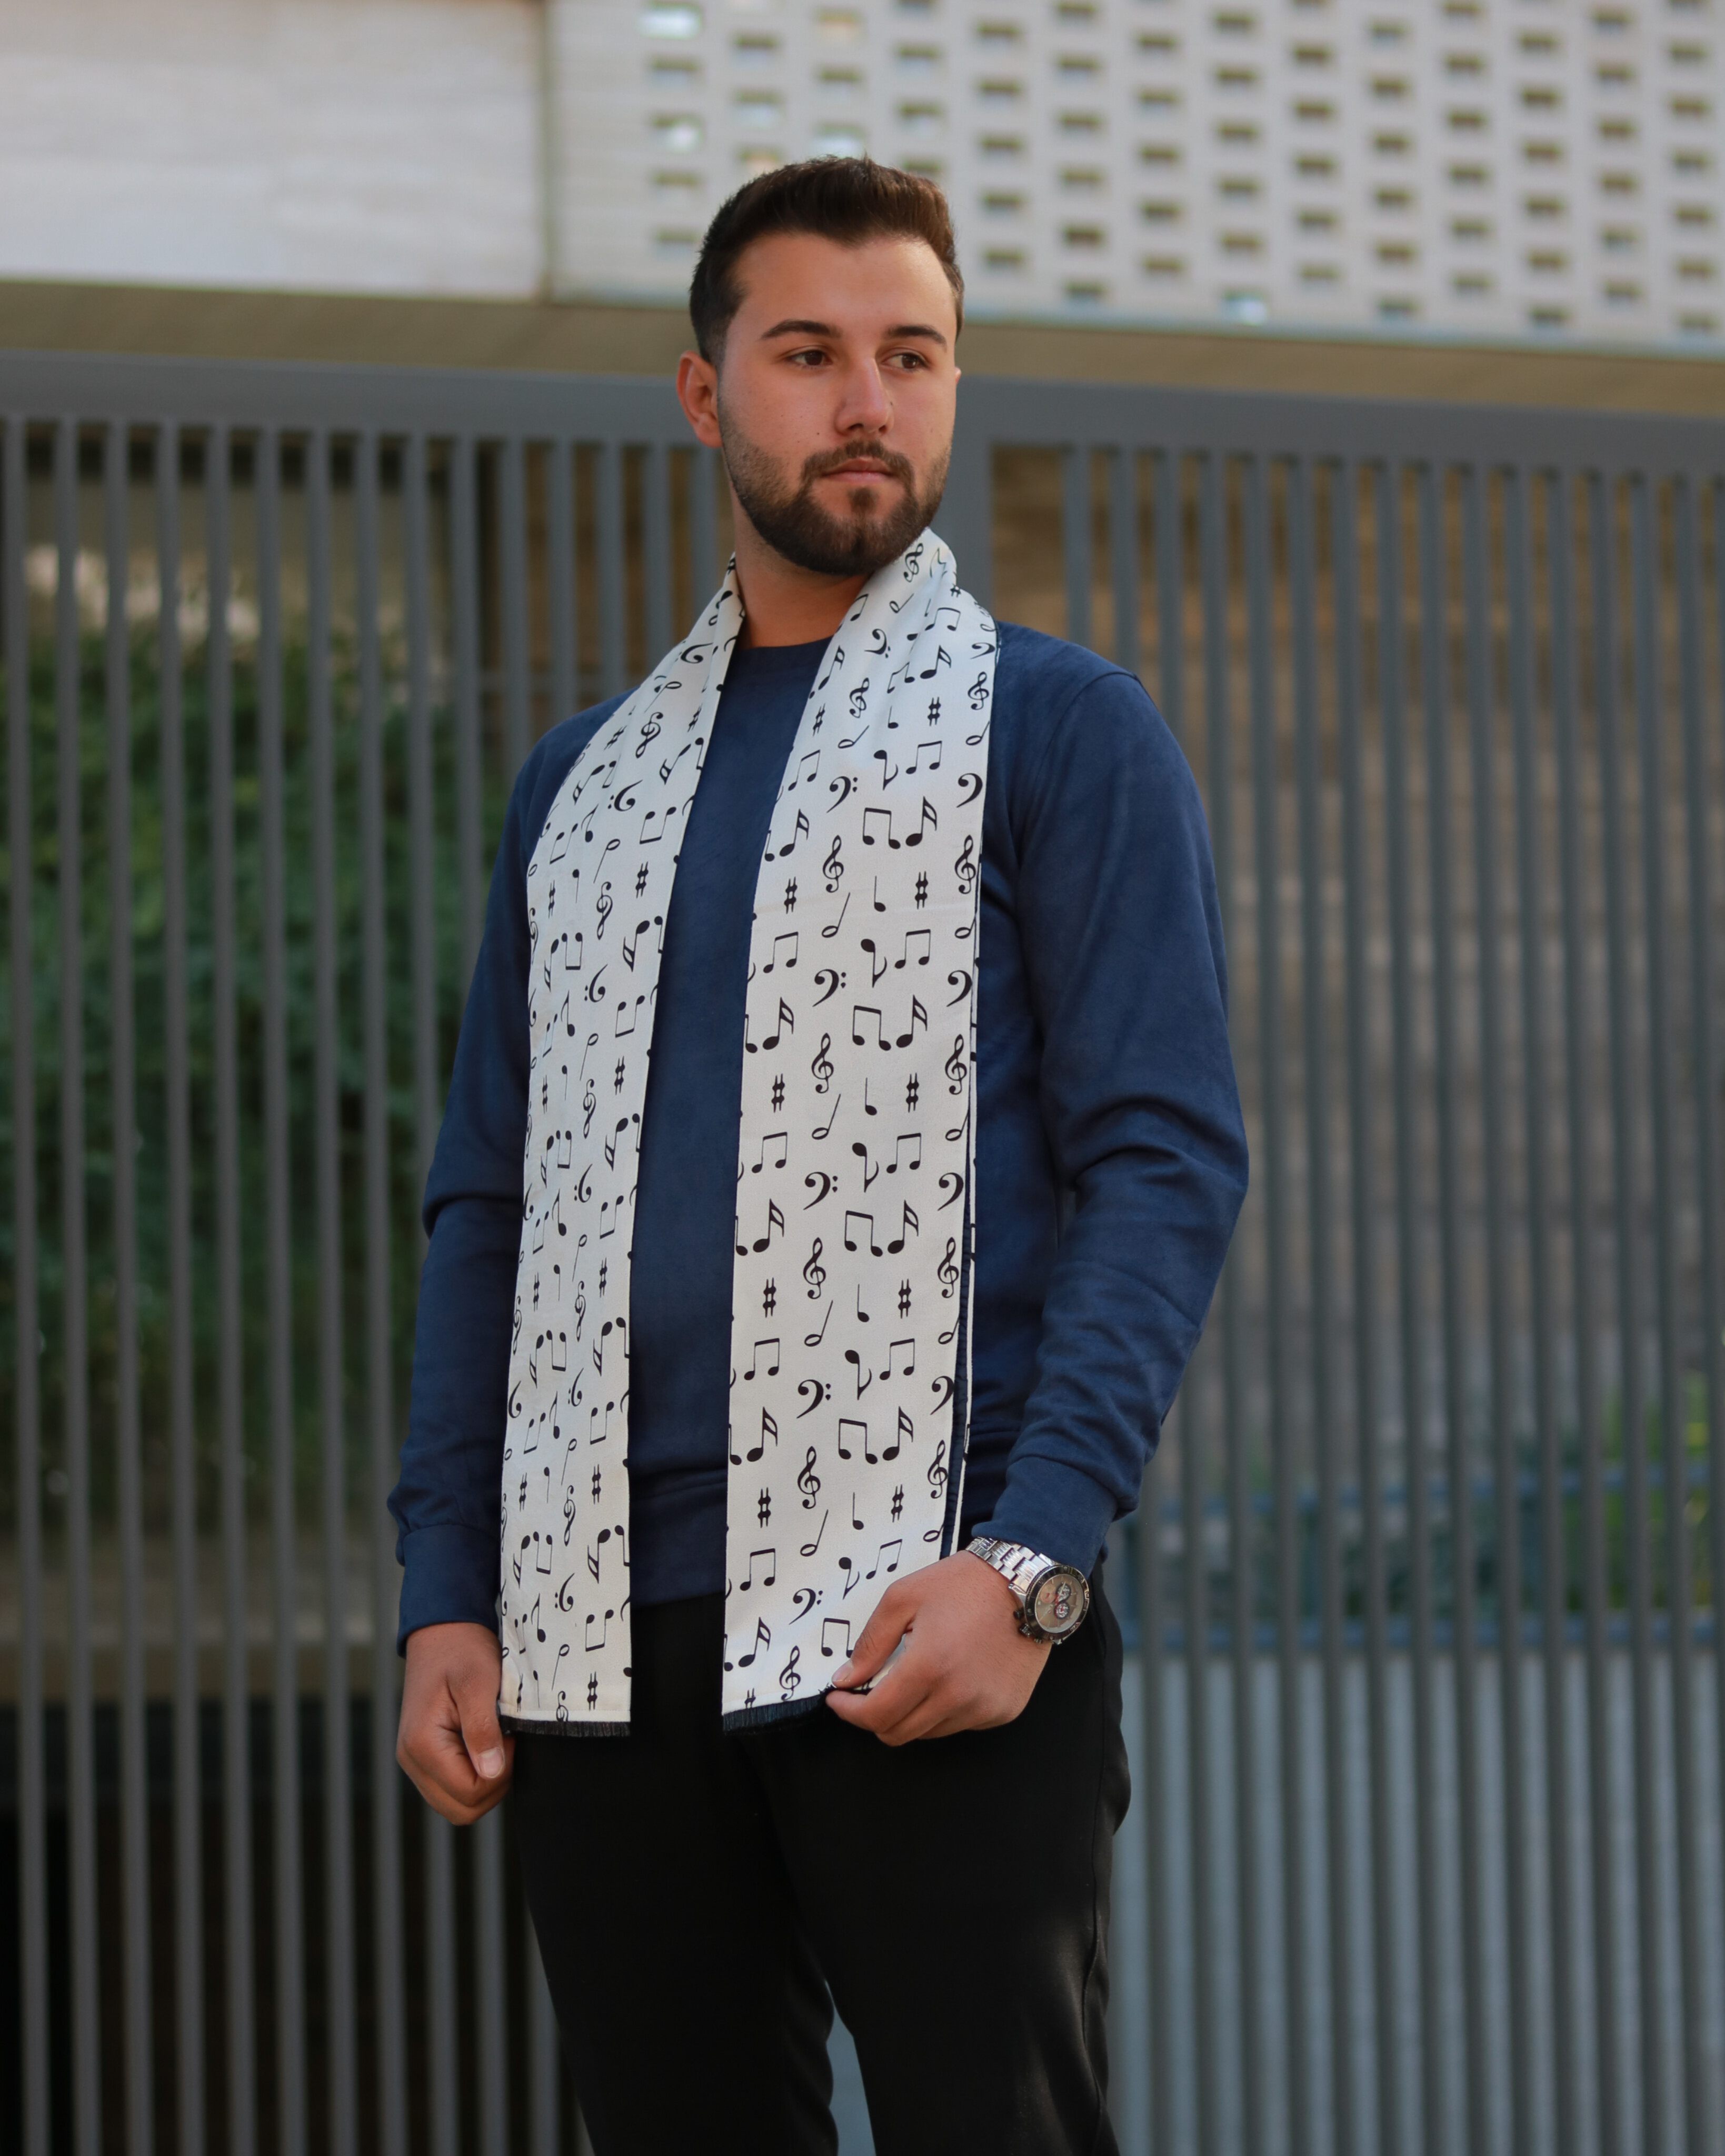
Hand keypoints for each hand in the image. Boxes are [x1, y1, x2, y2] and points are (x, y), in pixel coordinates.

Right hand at [397, 1621, 514, 1823]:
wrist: (443, 1631)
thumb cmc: (461, 1650)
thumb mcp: (478, 1681)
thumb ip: (482, 1729)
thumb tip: (491, 1772)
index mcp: (421, 1745)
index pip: (469, 1793)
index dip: (500, 1772)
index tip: (510, 1736)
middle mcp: (411, 1760)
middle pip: (462, 1808)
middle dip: (494, 1784)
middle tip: (506, 1741)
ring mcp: (415, 1762)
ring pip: (458, 1804)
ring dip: (486, 1782)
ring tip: (496, 1740)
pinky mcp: (425, 1758)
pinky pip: (453, 1787)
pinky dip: (475, 1775)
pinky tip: (485, 1743)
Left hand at [824, 1551, 1049, 1745]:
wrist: (1027, 1581)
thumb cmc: (965, 1583)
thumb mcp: (903, 1597)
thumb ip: (871, 1643)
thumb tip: (846, 1679)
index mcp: (928, 1667)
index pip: (876, 1715)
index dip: (849, 1711)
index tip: (839, 1698)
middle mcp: (958, 1697)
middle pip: (898, 1733)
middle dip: (875, 1715)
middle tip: (872, 1689)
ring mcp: (985, 1709)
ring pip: (928, 1732)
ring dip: (912, 1712)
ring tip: (919, 1676)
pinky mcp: (1005, 1711)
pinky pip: (961, 1725)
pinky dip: (946, 1710)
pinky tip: (951, 1677)